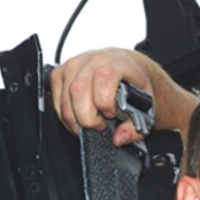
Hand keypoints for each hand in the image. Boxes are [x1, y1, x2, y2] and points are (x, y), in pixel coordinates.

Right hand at [50, 47, 198, 147]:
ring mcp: (74, 65)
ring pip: (64, 98)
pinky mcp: (60, 73)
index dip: (105, 102)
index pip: (104, 78)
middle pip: (78, 91)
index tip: (111, 114)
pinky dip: (65, 115)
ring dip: (75, 119)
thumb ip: (135, 127)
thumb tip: (119, 138)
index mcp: (116, 63)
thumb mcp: (145, 105)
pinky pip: (55, 98)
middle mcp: (92, 60)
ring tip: (92, 122)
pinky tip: (79, 117)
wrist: (126, 66)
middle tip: (100, 125)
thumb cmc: (135, 83)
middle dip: (87, 117)